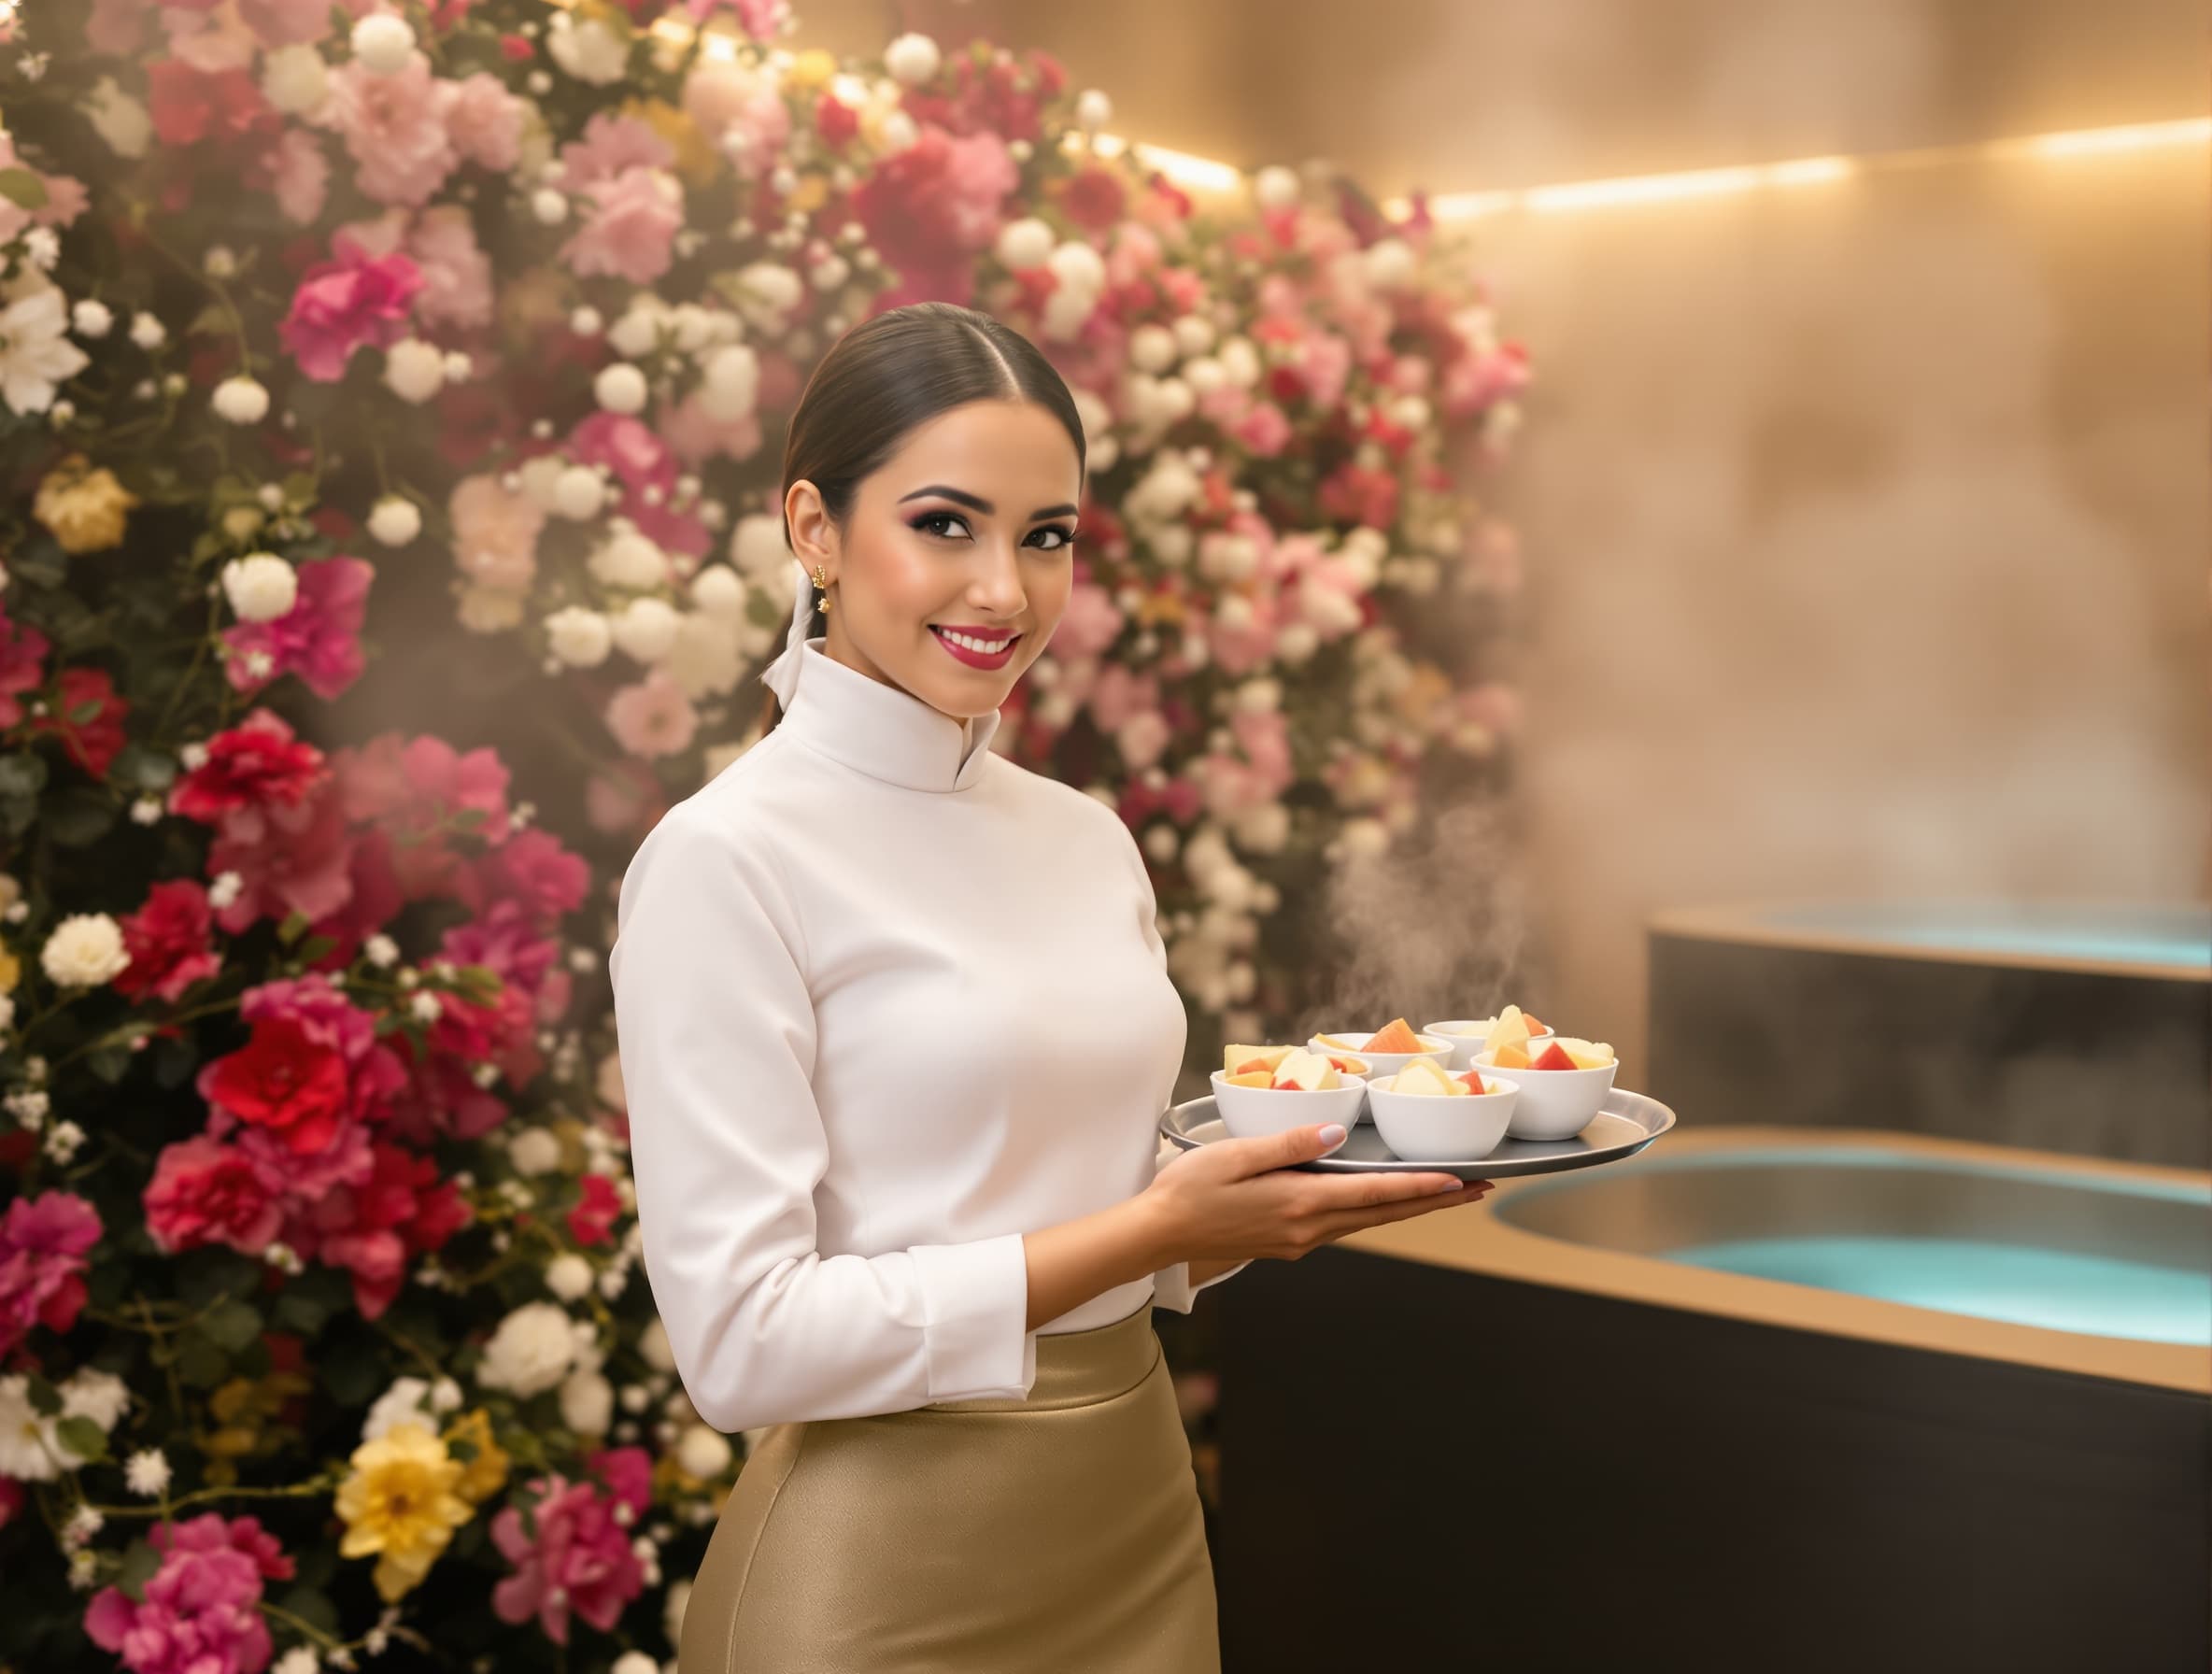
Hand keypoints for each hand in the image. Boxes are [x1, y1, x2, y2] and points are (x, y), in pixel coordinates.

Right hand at [1143, 1123, 1493, 1266]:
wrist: (1159, 1234)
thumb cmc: (1190, 1189)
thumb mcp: (1236, 1154)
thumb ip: (1289, 1143)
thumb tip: (1335, 1134)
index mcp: (1299, 1203)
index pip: (1375, 1193)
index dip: (1422, 1186)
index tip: (1461, 1180)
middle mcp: (1308, 1228)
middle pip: (1385, 1213)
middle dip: (1434, 1200)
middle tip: (1479, 1189)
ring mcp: (1300, 1240)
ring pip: (1369, 1222)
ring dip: (1410, 1207)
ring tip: (1447, 1194)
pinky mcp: (1290, 1243)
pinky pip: (1345, 1225)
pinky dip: (1377, 1212)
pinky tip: (1388, 1201)